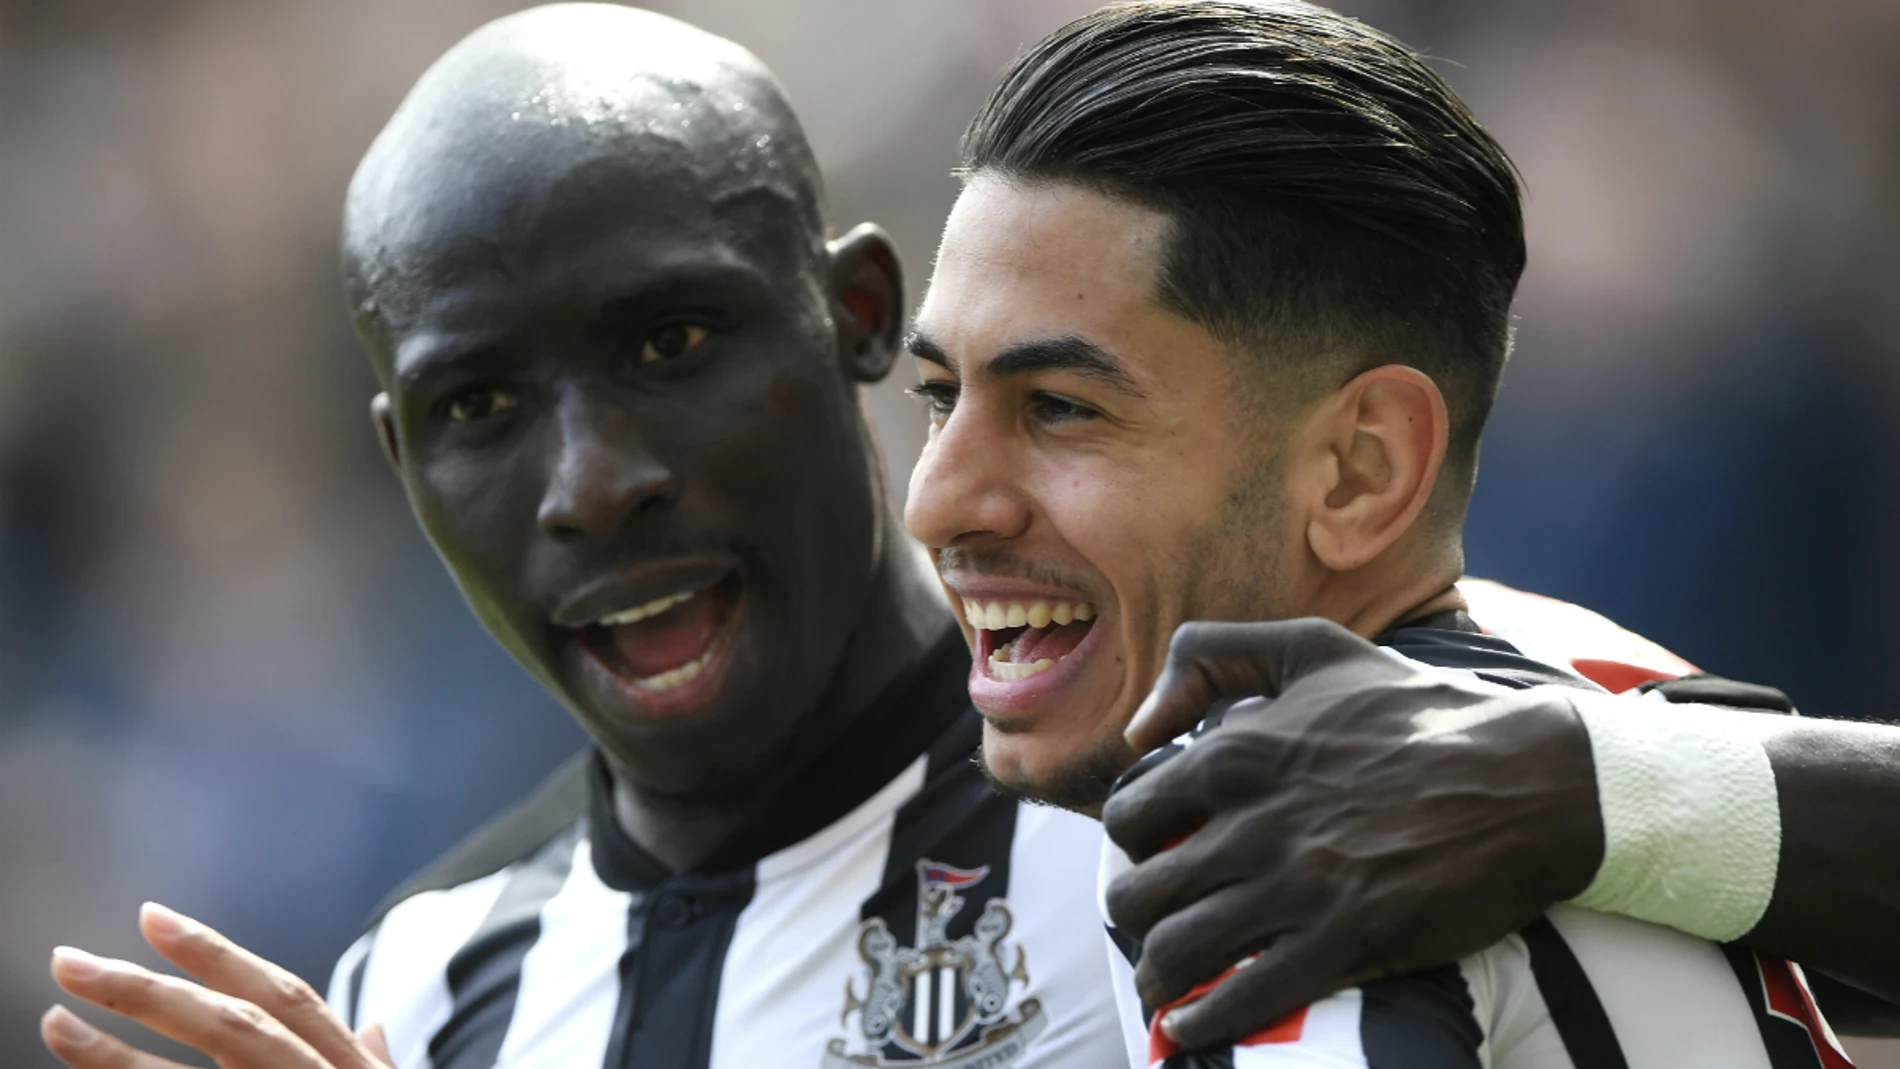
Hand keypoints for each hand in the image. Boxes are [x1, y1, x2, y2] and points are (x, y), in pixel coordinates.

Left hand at [42, 902, 393, 1068]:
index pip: (279, 995)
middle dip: (148, 990)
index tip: (150, 918)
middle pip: (230, 1026)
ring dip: (117, 1056)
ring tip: (55, 1025)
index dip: (217, 954)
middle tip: (68, 962)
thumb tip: (376, 1028)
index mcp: (345, 1066)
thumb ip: (372, 1063)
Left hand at [1104, 618, 1603, 1049]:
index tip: (1151, 858)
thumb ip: (1209, 655)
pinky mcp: (1349, 939)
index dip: (1132, 844)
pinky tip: (1190, 1026)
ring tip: (1163, 983)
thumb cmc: (1417, 711)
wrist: (1531, 778)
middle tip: (1153, 925)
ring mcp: (1301, 885)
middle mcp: (1256, 821)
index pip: (1129, 816)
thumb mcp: (1310, 648)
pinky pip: (1248, 996)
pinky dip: (1204, 1019)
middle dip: (1135, 917)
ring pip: (1179, 948)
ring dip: (1156, 975)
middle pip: (1140, 893)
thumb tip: (1141, 724)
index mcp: (1237, 752)